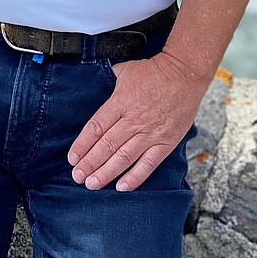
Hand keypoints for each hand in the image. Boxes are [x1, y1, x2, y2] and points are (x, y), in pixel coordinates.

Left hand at [67, 50, 205, 191]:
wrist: (184, 74)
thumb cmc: (153, 71)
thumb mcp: (125, 70)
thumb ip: (112, 81)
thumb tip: (101, 81)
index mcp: (120, 103)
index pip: (96, 128)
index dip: (82, 145)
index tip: (72, 158)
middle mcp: (132, 120)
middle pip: (106, 146)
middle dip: (89, 163)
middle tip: (78, 177)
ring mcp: (150, 133)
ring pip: (123, 158)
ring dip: (106, 173)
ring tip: (92, 184)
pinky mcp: (165, 142)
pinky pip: (148, 164)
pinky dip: (135, 177)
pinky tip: (121, 187)